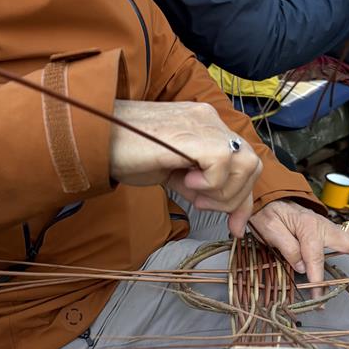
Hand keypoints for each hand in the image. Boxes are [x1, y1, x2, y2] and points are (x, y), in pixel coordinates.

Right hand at [110, 100, 261, 236]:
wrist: (95, 140)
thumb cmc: (128, 155)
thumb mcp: (177, 176)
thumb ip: (204, 189)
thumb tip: (231, 216)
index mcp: (207, 127)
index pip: (246, 163)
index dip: (244, 199)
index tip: (234, 227)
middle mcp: (209, 120)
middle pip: (253, 164)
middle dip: (234, 198)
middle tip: (201, 205)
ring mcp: (202, 123)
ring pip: (246, 163)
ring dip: (223, 191)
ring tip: (193, 193)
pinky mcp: (191, 133)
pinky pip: (222, 161)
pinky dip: (210, 181)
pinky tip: (185, 181)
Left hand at [250, 200, 348, 295]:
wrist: (266, 197)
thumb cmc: (267, 214)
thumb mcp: (271, 230)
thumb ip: (288, 248)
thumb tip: (305, 270)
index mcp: (309, 229)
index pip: (315, 260)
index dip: (316, 280)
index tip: (316, 297)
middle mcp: (324, 227)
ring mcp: (329, 227)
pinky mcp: (330, 229)